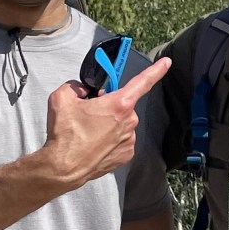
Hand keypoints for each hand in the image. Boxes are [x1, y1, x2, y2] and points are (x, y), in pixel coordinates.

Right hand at [42, 57, 170, 189]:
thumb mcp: (62, 98)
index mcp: (118, 104)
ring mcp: (129, 139)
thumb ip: (75, 86)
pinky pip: (121, 139)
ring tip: (89, 133)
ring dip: (109, 124)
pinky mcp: (126, 154)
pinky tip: (95, 143)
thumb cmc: (65, 135)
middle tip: (89, 114)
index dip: (156, 70)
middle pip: (122, 104)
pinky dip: (110, 139)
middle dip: (109, 105)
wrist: (63, 168)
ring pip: (121, 123)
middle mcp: (129, 121)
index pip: (142, 81)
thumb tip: (82, 89)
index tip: (166, 62)